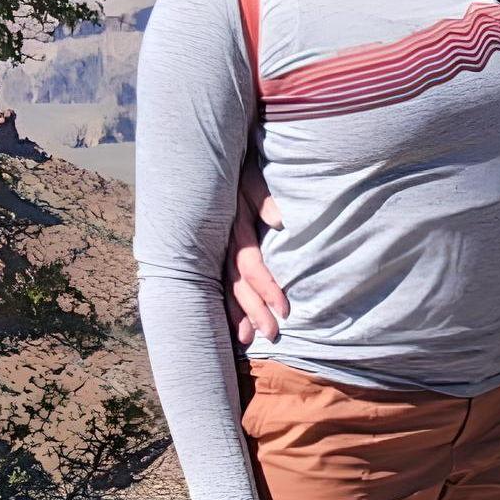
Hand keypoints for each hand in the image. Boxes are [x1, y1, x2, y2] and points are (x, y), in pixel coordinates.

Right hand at [226, 159, 286, 348]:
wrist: (214, 159)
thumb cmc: (245, 168)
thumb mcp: (254, 177)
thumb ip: (265, 198)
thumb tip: (280, 220)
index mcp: (235, 230)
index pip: (251, 267)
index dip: (267, 288)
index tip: (285, 309)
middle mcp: (222, 245)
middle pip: (238, 285)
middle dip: (254, 312)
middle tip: (273, 334)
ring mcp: (217, 250)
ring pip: (227, 288)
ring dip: (238, 314)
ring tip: (247, 340)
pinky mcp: (217, 251)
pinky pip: (220, 283)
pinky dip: (225, 304)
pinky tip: (230, 324)